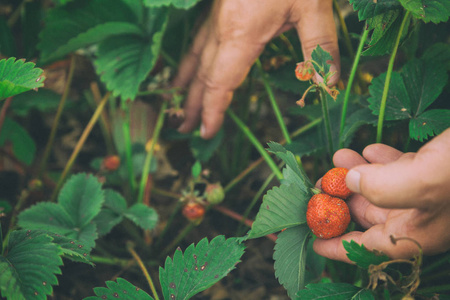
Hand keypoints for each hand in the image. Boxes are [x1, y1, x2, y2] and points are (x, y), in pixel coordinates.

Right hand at [173, 0, 339, 138]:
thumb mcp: (314, 6)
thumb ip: (320, 47)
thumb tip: (328, 84)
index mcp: (241, 35)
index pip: (220, 83)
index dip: (213, 110)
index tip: (207, 132)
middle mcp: (221, 30)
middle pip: (202, 75)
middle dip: (193, 104)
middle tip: (184, 127)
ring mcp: (216, 16)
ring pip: (195, 57)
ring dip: (186, 83)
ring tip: (177, 101)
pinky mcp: (218, 7)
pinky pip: (198, 40)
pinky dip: (190, 59)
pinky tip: (189, 64)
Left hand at [314, 128, 449, 261]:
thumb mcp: (425, 182)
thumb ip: (383, 187)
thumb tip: (351, 180)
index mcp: (415, 234)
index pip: (366, 249)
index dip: (337, 246)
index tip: (313, 241)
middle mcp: (419, 220)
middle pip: (368, 216)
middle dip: (341, 199)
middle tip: (320, 182)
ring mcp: (428, 198)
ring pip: (382, 190)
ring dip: (357, 174)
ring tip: (339, 156)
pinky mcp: (436, 175)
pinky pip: (401, 173)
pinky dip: (381, 163)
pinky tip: (370, 149)